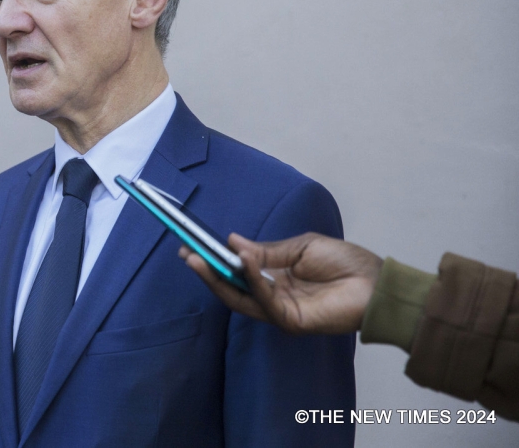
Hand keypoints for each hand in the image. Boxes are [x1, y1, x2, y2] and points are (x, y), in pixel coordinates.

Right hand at [179, 232, 382, 333]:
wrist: (377, 283)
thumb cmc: (346, 263)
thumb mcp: (301, 247)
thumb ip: (267, 250)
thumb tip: (233, 241)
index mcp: (275, 278)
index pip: (237, 271)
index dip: (215, 260)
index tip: (193, 245)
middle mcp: (273, 296)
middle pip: (231, 288)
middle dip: (207, 272)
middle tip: (186, 254)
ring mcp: (280, 311)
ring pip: (239, 298)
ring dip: (218, 278)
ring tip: (200, 257)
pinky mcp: (290, 320)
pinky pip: (263, 301)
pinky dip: (250, 280)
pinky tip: (242, 260)